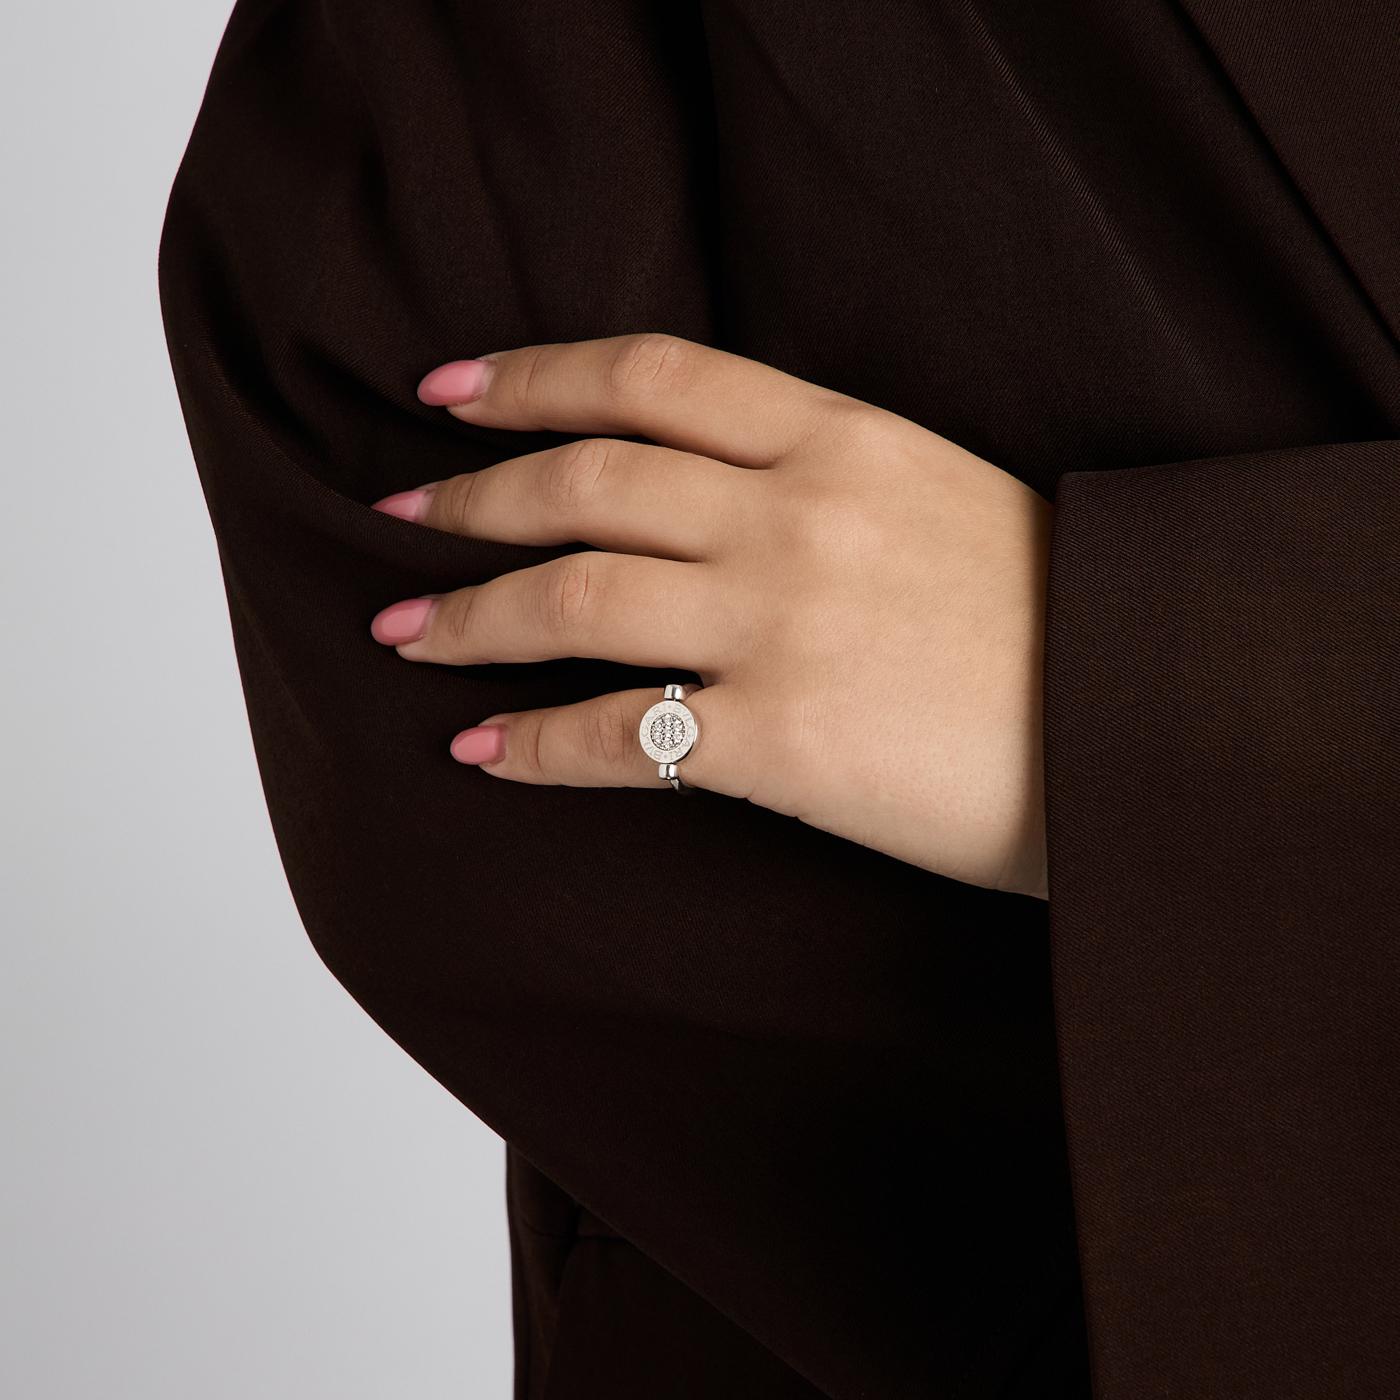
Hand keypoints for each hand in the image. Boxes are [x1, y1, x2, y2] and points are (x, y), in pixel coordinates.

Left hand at [369, 334, 1050, 898]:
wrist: (1145, 730)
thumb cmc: (1053, 619)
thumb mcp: (940, 495)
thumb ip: (821, 476)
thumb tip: (702, 492)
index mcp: (842, 440)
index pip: (652, 377)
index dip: (533, 377)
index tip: (449, 392)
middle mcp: (797, 516)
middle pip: (586, 483)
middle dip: (471, 498)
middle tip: (397, 516)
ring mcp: (784, 627)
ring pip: (576, 601)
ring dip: (470, 616)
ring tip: (402, 634)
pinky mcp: (782, 743)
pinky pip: (619, 736)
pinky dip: (535, 746)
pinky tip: (482, 753)